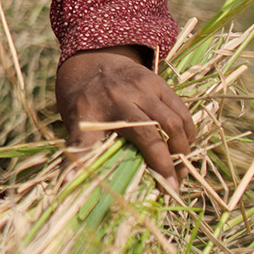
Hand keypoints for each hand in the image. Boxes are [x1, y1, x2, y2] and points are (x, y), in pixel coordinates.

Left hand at [56, 46, 194, 190]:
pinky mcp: (158, 82)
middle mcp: (122, 96)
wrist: (92, 64)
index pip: (125, 140)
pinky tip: (184, 147)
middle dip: (169, 163)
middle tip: (173, 186)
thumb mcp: (74, 125)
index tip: (163, 189)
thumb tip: (66, 184)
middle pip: (156, 133)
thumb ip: (79, 151)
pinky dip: (188, 131)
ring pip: (173, 122)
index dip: (147, 164)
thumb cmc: (84, 103)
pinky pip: (181, 110)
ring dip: (182, 149)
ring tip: (181, 170)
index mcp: (98, 110)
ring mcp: (143, 87)